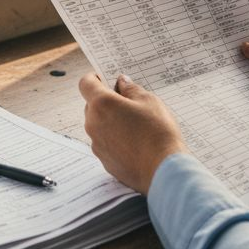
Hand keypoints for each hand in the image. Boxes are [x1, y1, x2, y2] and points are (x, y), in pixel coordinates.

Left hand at [79, 72, 187, 193]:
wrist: (163, 170)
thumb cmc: (158, 133)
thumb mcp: (149, 101)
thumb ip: (131, 89)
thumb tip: (122, 83)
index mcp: (102, 104)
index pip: (86, 83)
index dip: (95, 78)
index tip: (106, 79)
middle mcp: (93, 124)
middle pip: (92, 105)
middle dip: (106, 101)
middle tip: (128, 102)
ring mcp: (97, 144)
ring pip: (98, 125)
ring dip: (110, 121)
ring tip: (135, 124)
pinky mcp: (104, 160)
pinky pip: (105, 143)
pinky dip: (114, 139)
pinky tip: (134, 142)